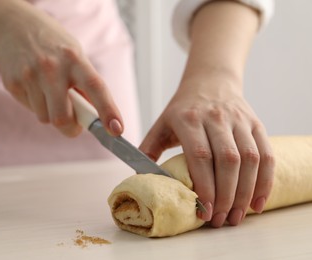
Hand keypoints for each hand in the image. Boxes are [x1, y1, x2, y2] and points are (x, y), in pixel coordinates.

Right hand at [0, 3, 122, 136]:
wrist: (15, 26)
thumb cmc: (54, 46)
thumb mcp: (76, 56)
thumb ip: (85, 85)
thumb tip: (94, 117)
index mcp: (74, 59)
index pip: (95, 87)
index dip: (108, 110)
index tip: (116, 130)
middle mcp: (52, 68)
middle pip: (62, 118)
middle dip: (71, 128)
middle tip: (74, 124)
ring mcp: (30, 76)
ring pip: (45, 118)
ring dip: (51, 113)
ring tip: (50, 93)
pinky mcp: (13, 83)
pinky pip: (31, 110)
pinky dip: (37, 105)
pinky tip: (35, 87)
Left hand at [139, 73, 274, 226]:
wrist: (210, 81)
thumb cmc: (183, 108)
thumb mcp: (161, 123)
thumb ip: (148, 149)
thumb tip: (138, 178)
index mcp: (189, 119)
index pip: (200, 155)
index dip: (205, 185)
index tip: (203, 210)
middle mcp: (216, 118)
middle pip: (228, 160)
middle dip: (225, 195)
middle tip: (219, 220)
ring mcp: (239, 120)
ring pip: (250, 159)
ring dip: (246, 192)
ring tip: (236, 216)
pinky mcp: (256, 124)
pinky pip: (267, 154)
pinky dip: (265, 181)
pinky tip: (257, 202)